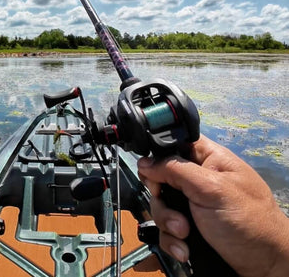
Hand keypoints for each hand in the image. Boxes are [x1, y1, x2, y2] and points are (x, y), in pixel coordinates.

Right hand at [137, 135, 288, 276]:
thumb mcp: (211, 188)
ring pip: (159, 207)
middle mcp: (196, 179)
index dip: (159, 158)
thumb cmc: (248, 221)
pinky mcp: (187, 227)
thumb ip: (176, 170)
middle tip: (177, 216)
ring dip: (168, 225)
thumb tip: (144, 162)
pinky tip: (185, 248)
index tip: (155, 178)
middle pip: (160, 180)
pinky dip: (171, 240)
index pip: (173, 145)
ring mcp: (191, 205)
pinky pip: (165, 229)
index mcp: (208, 159)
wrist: (265, 266)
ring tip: (185, 236)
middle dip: (163, 202)